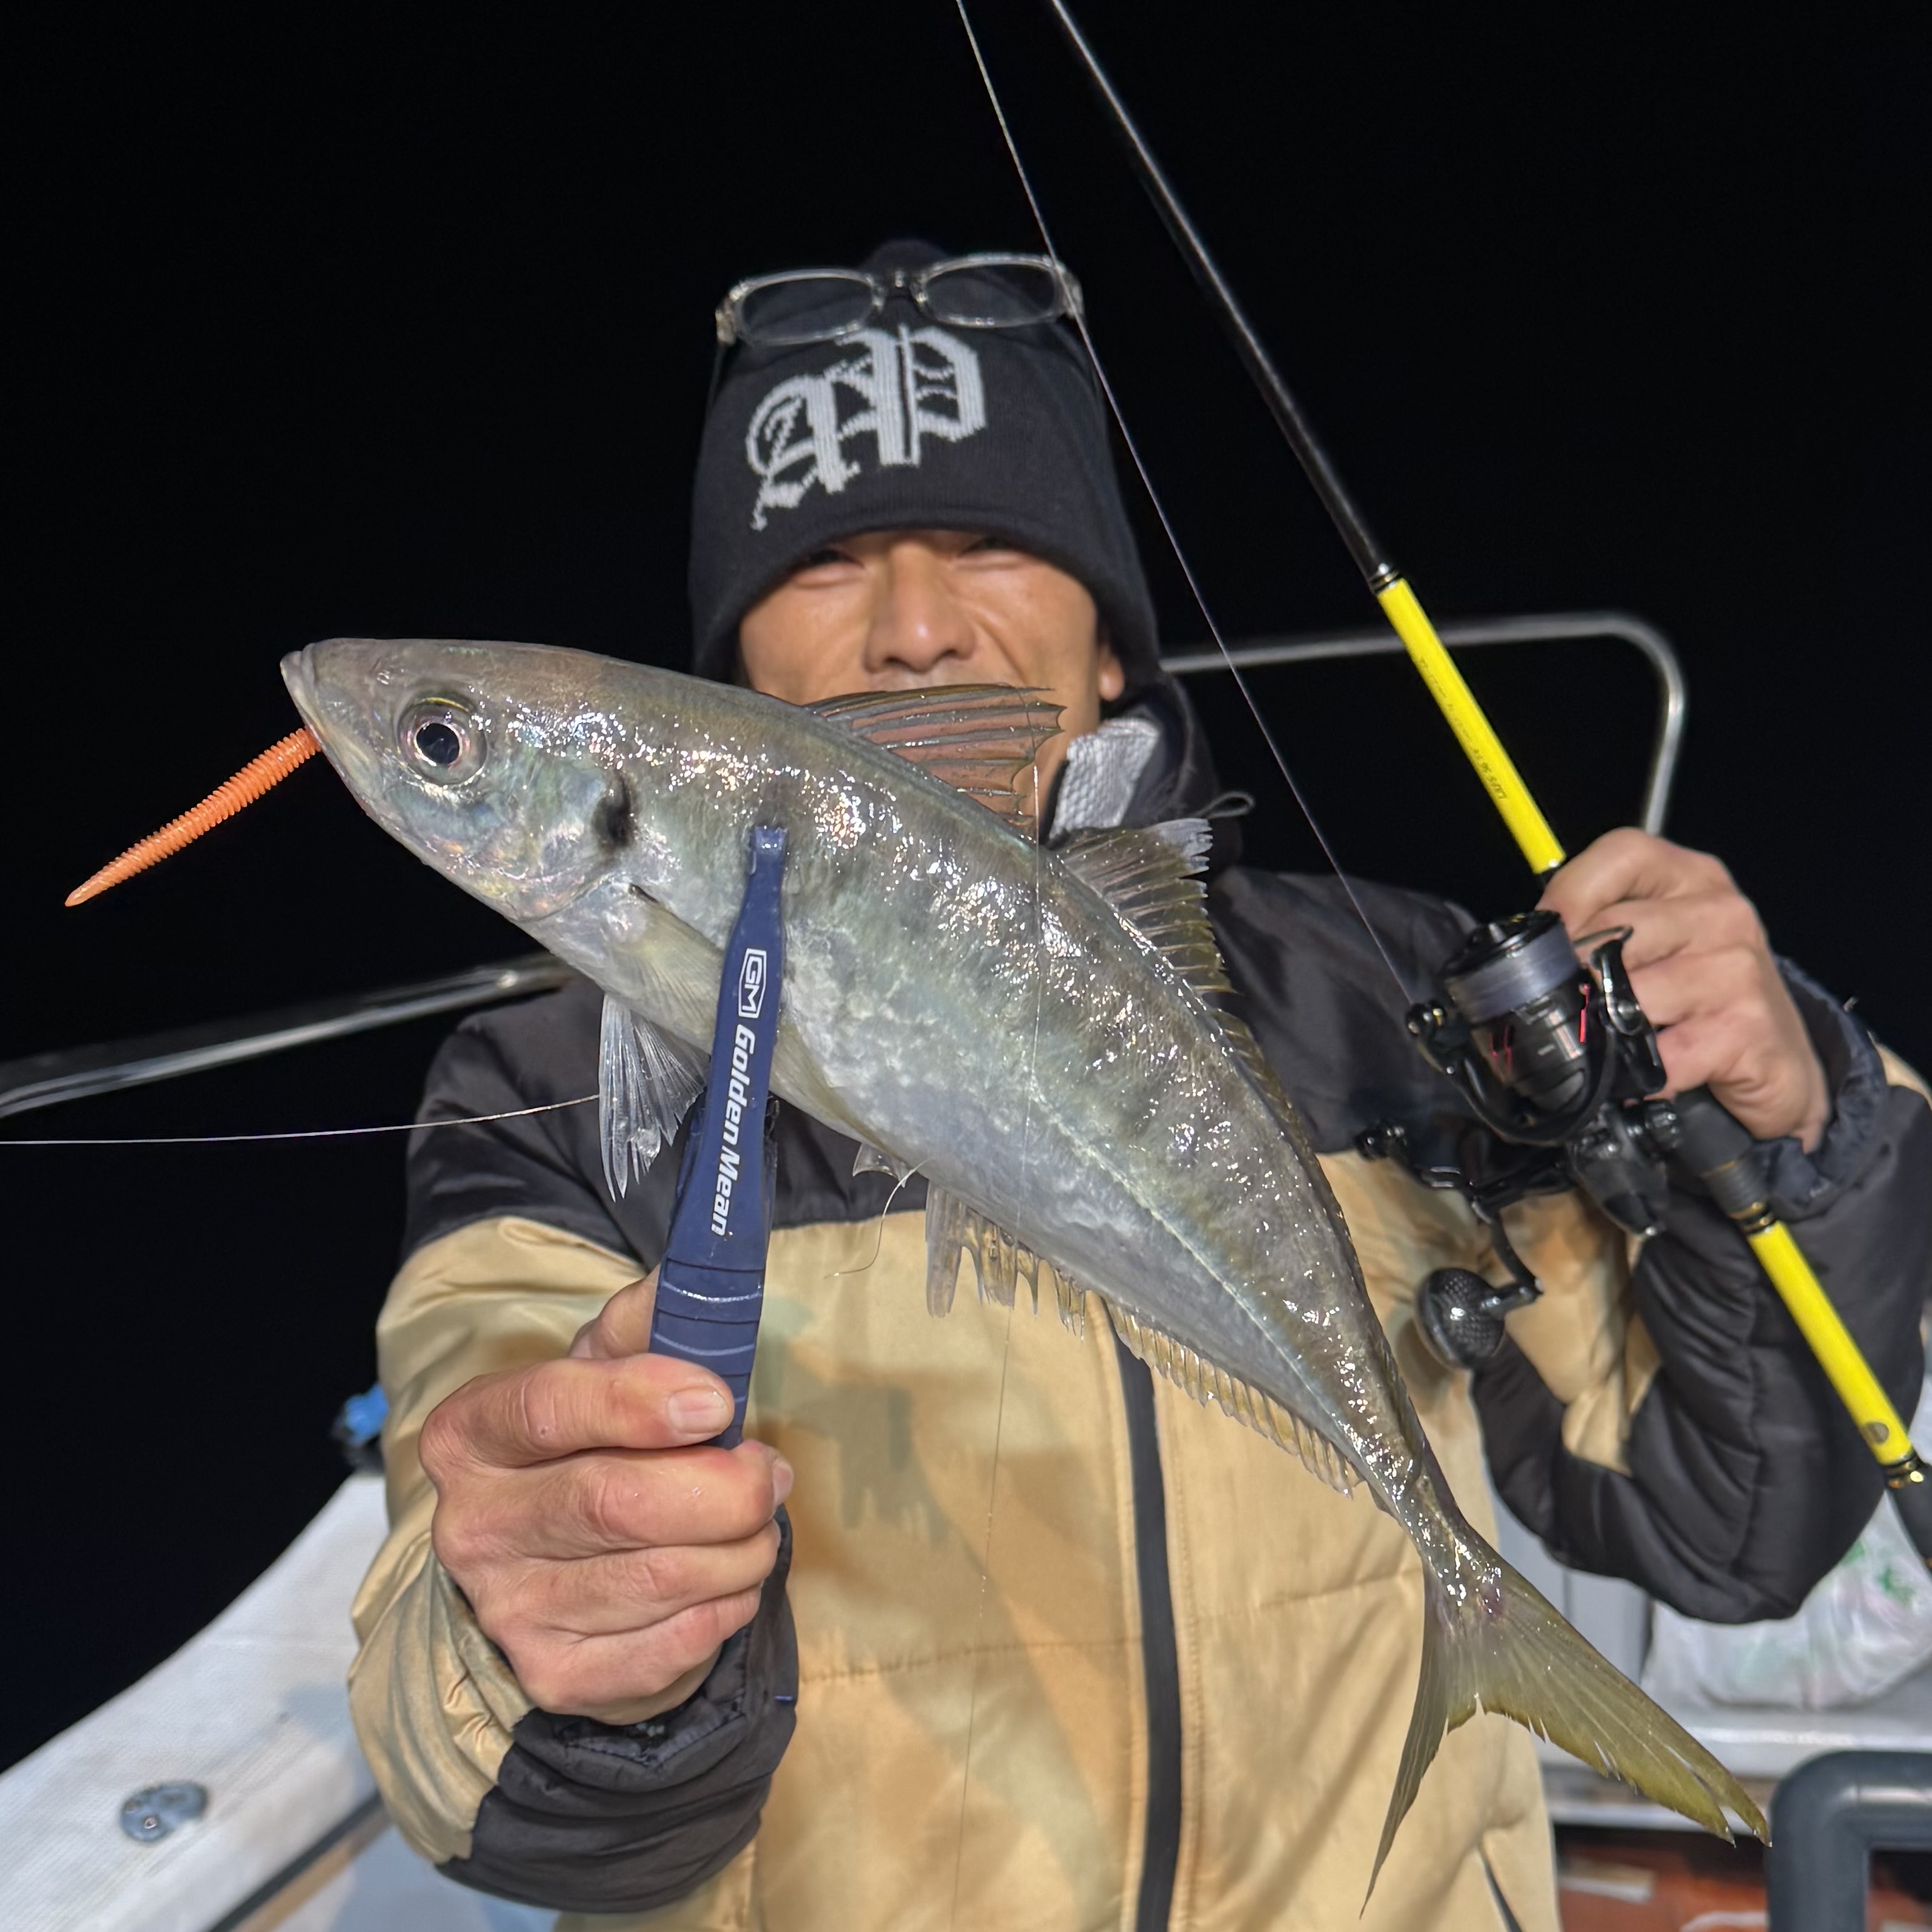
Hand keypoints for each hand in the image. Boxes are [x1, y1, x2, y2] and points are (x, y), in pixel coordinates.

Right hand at [418, 1270, 790, 1725]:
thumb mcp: (596, 1370)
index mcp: (472, 1433)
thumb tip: (690, 1285)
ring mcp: (509, 1611)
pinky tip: (732, 1578)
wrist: (540, 1561)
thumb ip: (640, 1325)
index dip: (640, 1402)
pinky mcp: (556, 1676)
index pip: (549, 1407)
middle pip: (613, 1503)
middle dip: (722, 1487)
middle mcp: (474, 1526)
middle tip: (769, 1472)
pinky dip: (726, 1608)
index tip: (718, 1403)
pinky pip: (670, 1645)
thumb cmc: (583, 1445)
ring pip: (656, 1578)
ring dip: (740, 1548)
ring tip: (759, 1523)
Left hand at [1538, 827, 1828, 1149]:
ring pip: (1631, 994)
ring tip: (1613, 1041)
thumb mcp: (1654, 944)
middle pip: (1615, 930)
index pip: (1621, 856)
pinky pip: (1661, 1055)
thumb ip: (1599, 930)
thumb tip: (1530, 953)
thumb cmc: (1699, 996)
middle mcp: (1720, 912)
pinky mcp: (1745, 1026)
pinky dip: (1641, 1074)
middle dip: (1577, 976)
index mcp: (1691, 877)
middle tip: (1568, 1006)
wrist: (1776, 1059)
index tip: (1544, 937)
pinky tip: (1646, 1074)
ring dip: (1608, 1029)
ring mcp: (1736, 968)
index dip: (1569, 894)